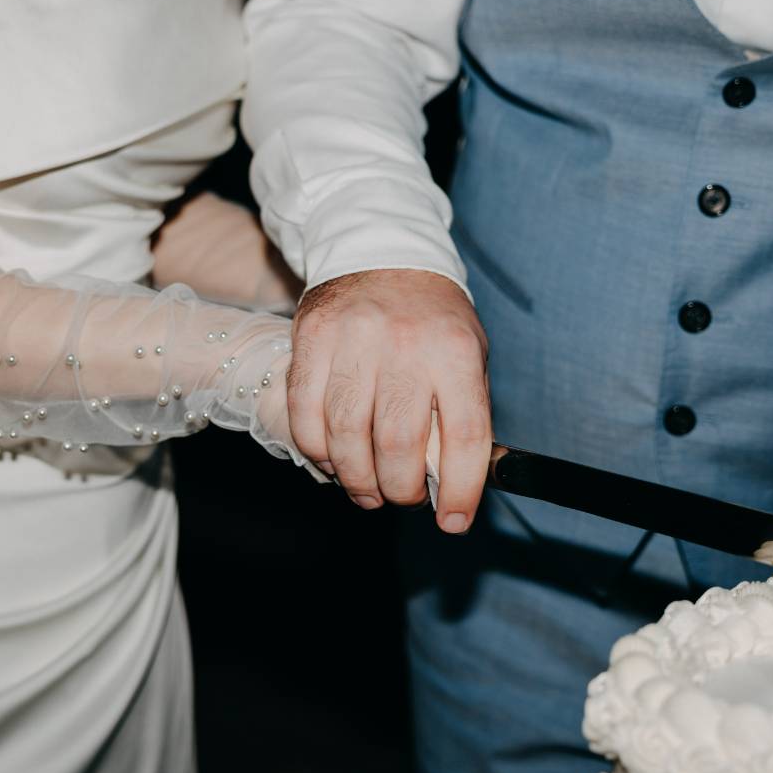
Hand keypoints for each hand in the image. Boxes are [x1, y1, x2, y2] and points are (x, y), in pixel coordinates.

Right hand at [288, 269, 491, 531]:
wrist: (382, 252)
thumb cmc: (432, 319)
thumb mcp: (467, 355)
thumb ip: (461, 414)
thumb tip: (451, 483)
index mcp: (455, 352)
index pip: (464, 436)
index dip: (459, 490)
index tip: (452, 520)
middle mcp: (405, 345)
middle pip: (399, 444)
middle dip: (400, 490)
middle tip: (401, 498)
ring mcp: (353, 340)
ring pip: (347, 436)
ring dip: (356, 480)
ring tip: (367, 491)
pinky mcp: (311, 339)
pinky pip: (306, 414)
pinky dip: (317, 451)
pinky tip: (332, 460)